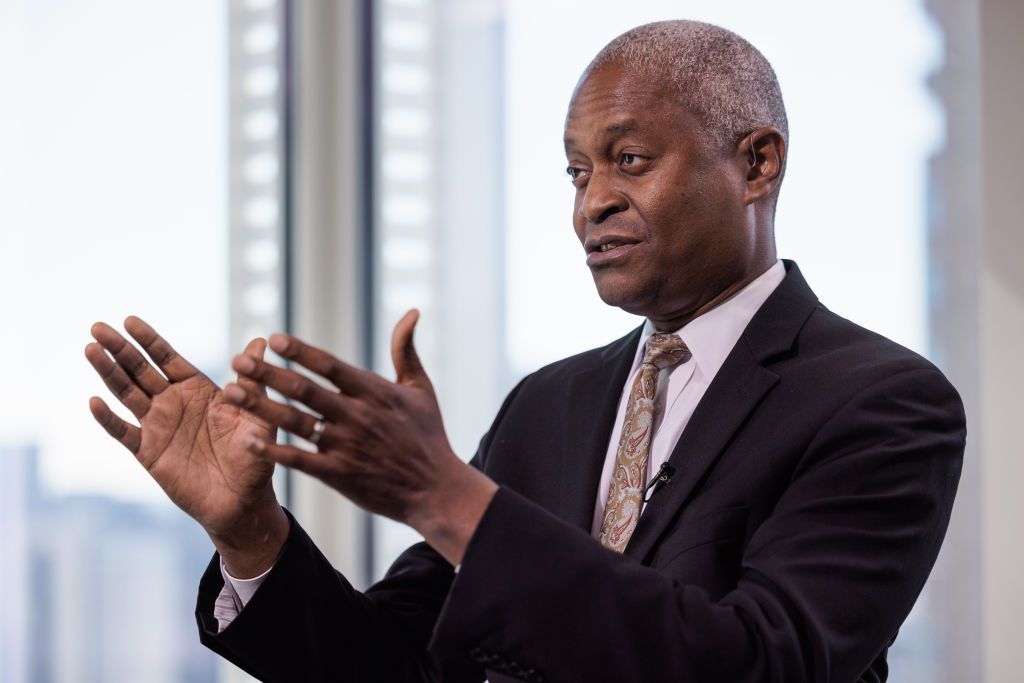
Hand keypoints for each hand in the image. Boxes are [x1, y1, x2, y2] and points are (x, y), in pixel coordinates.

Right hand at [85, 317, 288, 575]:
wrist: (243, 501)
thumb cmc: (255, 457)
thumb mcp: (258, 415)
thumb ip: (252, 382)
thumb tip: (260, 341)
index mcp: (199, 390)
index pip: (168, 358)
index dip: (149, 340)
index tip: (129, 319)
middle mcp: (174, 403)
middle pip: (141, 370)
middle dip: (120, 349)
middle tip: (97, 327)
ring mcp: (158, 426)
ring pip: (127, 394)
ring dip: (108, 373)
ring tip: (91, 350)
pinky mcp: (149, 453)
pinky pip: (124, 432)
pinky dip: (109, 418)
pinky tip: (94, 401)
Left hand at [222, 310, 497, 564]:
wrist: (436, 489)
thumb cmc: (428, 435)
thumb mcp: (421, 388)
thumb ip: (406, 349)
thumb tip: (412, 311)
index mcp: (374, 392)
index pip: (330, 366)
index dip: (301, 352)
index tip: (273, 338)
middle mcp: (356, 416)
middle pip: (304, 391)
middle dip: (268, 374)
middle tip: (237, 361)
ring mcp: (345, 446)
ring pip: (295, 422)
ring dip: (260, 407)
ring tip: (232, 393)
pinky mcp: (338, 475)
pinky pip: (299, 460)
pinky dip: (273, 450)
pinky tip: (247, 440)